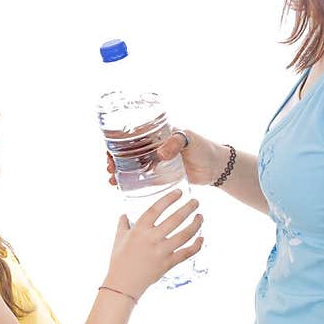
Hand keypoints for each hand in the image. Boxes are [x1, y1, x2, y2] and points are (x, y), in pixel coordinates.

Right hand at [104, 188, 203, 300]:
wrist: (123, 284)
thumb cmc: (119, 260)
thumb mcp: (118, 239)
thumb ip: (123, 224)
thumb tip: (125, 215)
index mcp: (139, 229)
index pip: (157, 208)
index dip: (169, 199)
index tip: (179, 192)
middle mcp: (152, 238)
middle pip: (175, 219)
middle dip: (188, 208)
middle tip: (196, 202)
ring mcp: (161, 251)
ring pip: (185, 234)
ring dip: (195, 224)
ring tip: (200, 217)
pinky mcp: (168, 264)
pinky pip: (187, 253)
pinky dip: (197, 245)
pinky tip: (202, 238)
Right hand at [106, 128, 226, 188]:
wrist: (214, 167)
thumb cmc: (203, 148)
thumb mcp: (189, 140)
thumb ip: (176, 143)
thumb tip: (160, 153)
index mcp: (157, 135)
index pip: (132, 137)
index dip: (118, 144)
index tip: (110, 152)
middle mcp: (153, 148)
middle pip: (127, 153)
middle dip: (114, 160)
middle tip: (109, 169)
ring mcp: (155, 163)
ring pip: (132, 167)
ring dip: (119, 173)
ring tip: (112, 181)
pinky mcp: (160, 177)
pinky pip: (141, 179)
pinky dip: (130, 183)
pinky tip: (121, 188)